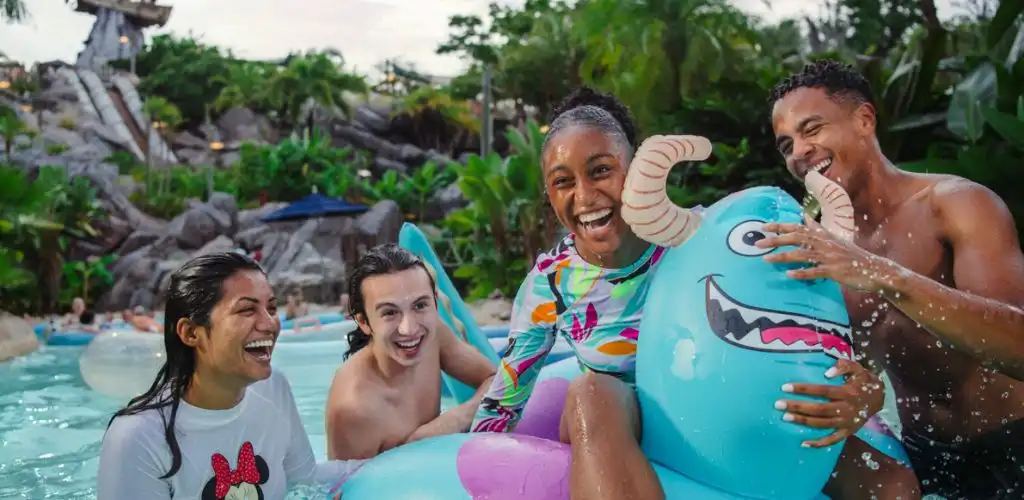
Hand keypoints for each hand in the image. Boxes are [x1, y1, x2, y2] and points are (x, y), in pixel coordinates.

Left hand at [758, 217, 897, 291]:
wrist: (874, 269)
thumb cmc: (852, 255)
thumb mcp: (835, 238)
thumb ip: (818, 229)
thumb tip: (806, 217)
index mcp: (823, 235)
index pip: (798, 227)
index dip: (780, 226)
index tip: (763, 226)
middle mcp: (825, 243)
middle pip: (796, 238)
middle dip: (775, 240)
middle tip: (757, 243)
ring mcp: (829, 257)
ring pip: (802, 255)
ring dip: (782, 257)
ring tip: (766, 259)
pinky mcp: (834, 271)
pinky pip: (815, 272)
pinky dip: (802, 273)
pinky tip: (789, 275)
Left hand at [775, 359, 884, 447]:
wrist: (879, 399)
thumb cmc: (862, 381)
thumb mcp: (857, 368)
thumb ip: (844, 366)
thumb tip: (827, 373)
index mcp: (847, 393)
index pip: (822, 391)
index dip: (804, 389)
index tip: (785, 387)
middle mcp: (847, 409)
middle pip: (819, 409)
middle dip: (797, 406)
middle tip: (778, 404)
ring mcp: (847, 422)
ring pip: (822, 424)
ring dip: (803, 421)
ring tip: (785, 417)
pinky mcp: (847, 432)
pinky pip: (832, 440)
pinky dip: (819, 443)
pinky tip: (803, 443)